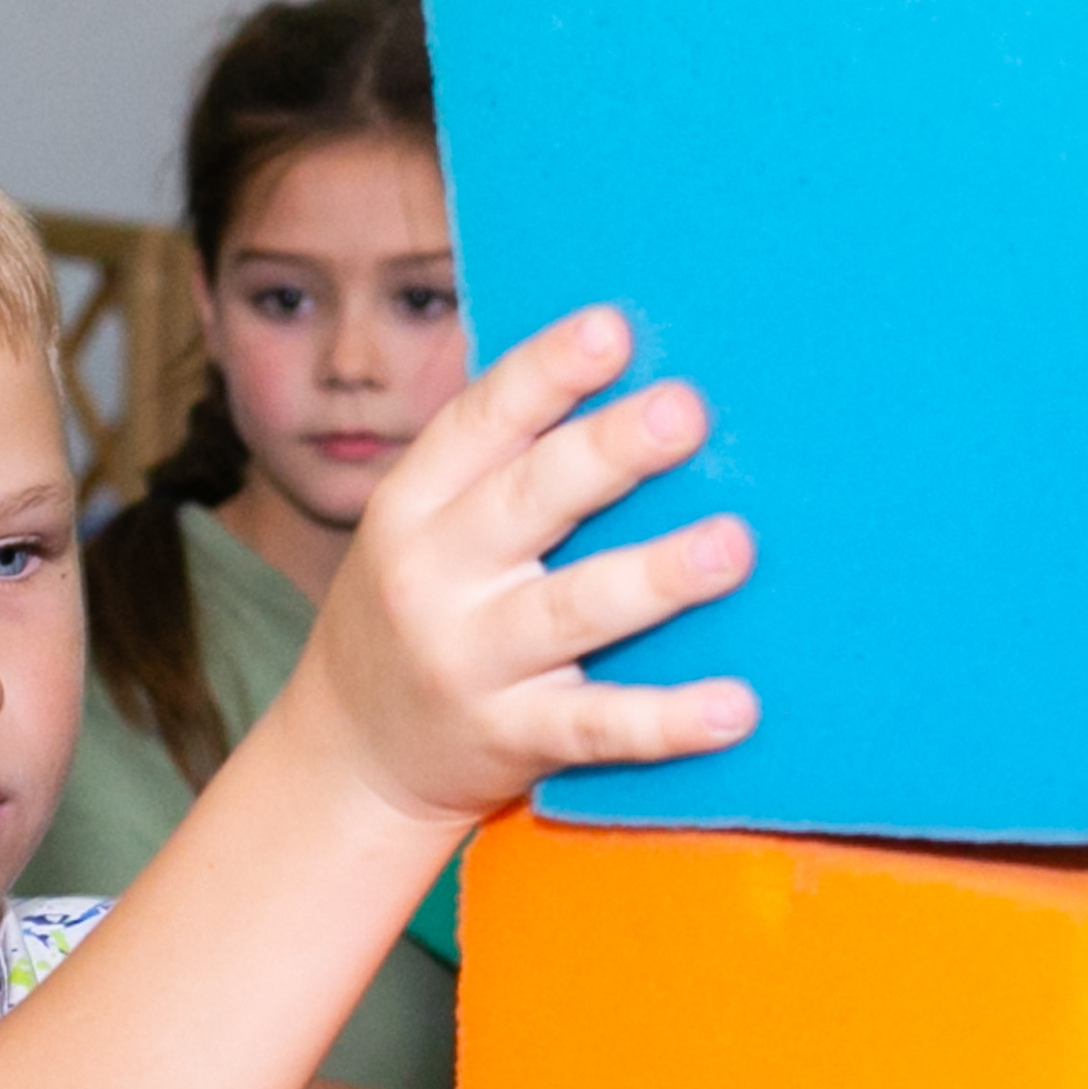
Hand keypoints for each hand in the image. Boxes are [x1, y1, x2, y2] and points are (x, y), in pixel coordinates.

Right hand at [282, 305, 755, 837]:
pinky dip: (668, 721)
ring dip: (656, 578)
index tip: (612, 329)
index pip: (480, 423)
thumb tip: (625, 374)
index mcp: (412, 506)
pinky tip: (736, 708)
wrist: (351, 759)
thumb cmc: (418, 616)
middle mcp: (433, 579)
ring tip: (732, 546)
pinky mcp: (513, 738)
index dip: (545, 372)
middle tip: (686, 412)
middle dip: (609, 453)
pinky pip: (600, 728)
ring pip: (572, 610)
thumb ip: (498, 467)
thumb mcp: (420, 530)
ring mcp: (472, 664)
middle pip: (529, 502)